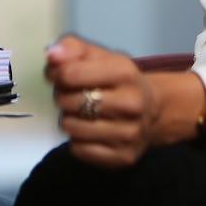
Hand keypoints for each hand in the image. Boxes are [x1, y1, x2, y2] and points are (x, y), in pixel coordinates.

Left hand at [44, 34, 205, 168]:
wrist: (153, 110)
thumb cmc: (118, 80)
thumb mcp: (100, 55)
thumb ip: (72, 48)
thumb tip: (51, 56)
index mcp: (124, 72)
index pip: (71, 74)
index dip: (56, 74)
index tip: (58, 76)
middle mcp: (130, 103)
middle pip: (68, 101)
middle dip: (62, 97)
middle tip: (72, 95)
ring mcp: (128, 133)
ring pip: (70, 127)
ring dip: (68, 119)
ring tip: (81, 113)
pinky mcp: (123, 157)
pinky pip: (78, 150)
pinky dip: (77, 141)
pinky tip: (89, 131)